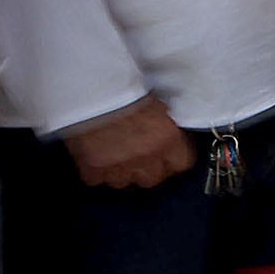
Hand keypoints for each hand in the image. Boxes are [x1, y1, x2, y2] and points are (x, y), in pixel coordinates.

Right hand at [65, 100, 196, 190]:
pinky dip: (96, 171)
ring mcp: (120, 167)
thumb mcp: (157, 106)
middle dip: (147, 169)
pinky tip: (95, 156)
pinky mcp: (94, 170)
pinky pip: (98, 179)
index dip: (172, 160)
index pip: (182, 163)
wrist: (93, 92)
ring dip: (121, 171)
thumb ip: (166, 129)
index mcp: (167, 139)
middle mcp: (147, 157)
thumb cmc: (125, 91)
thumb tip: (169, 139)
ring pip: (124, 182)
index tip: (166, 156)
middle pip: (153, 178)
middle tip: (138, 156)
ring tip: (114, 155)